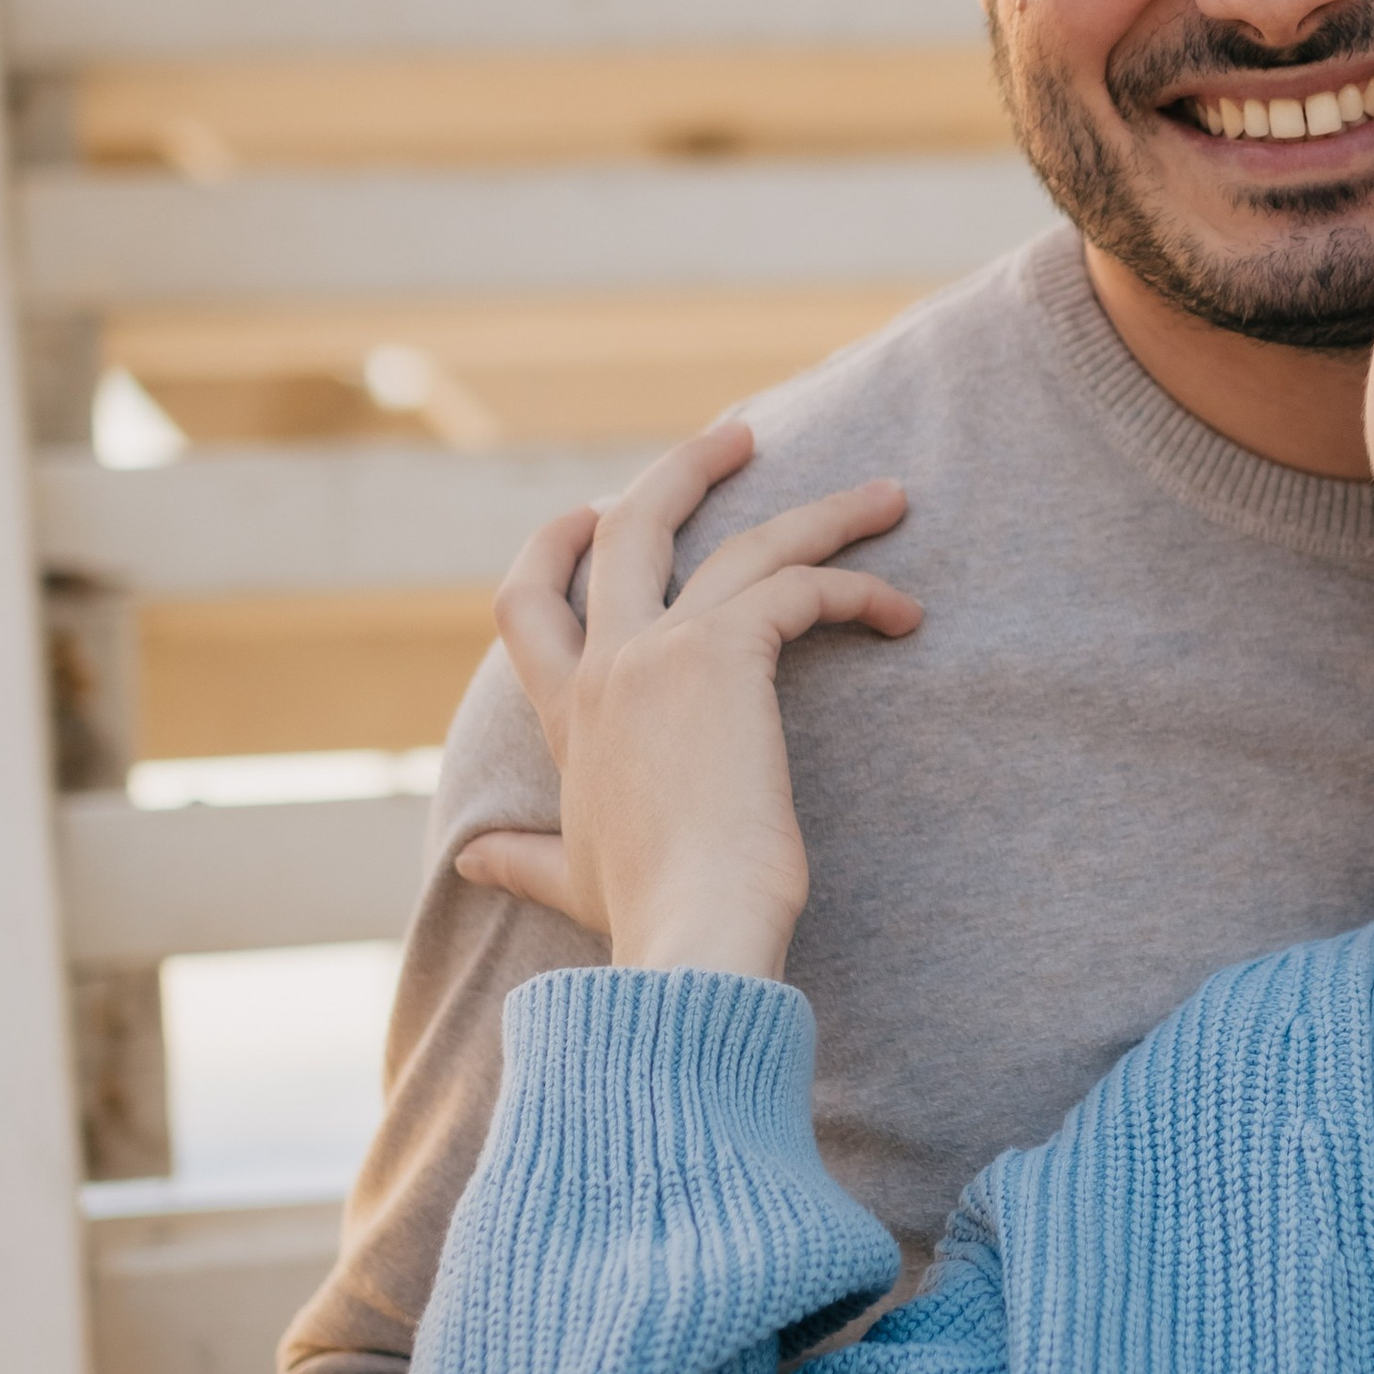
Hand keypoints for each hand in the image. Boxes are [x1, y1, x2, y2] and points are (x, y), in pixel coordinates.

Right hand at [456, 422, 920, 980]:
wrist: (692, 939)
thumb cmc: (650, 922)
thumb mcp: (572, 880)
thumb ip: (523, 859)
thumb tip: (470, 861)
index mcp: (569, 717)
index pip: (526, 603)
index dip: (552, 546)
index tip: (587, 510)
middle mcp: (605, 668)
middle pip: (626, 528)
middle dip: (683, 470)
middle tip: (741, 435)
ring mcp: (658, 652)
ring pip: (743, 542)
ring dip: (823, 512)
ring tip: (888, 496)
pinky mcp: (725, 654)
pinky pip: (799, 587)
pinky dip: (857, 589)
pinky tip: (903, 615)